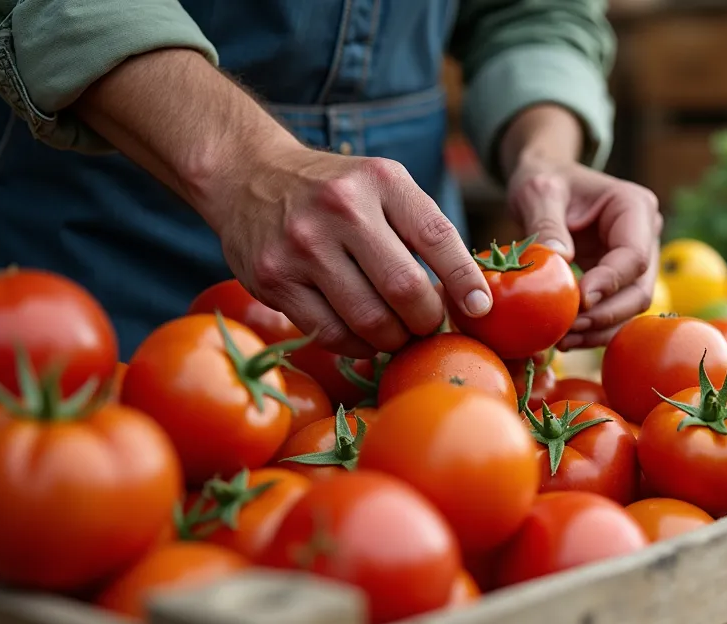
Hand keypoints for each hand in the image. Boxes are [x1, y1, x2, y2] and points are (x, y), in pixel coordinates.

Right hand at [196, 144, 491, 357]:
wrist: (247, 175)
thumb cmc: (337, 192)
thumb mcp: (384, 186)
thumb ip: (424, 229)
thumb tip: (472, 300)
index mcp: (381, 181)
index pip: (437, 238)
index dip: (465, 281)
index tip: (480, 309)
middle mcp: (341, 209)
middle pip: (405, 289)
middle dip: (427, 319)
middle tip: (428, 325)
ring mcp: (302, 245)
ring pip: (369, 319)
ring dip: (394, 339)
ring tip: (398, 334)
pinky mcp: (274, 279)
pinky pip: (330, 333)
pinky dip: (356, 345)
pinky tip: (363, 338)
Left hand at [507, 157, 660, 348]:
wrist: (548, 181)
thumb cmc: (545, 180)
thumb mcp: (538, 192)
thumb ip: (547, 222)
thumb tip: (559, 259)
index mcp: (634, 207)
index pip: (633, 256)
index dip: (610, 283)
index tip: (579, 300)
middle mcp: (646, 235)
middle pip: (640, 289)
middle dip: (606, 315)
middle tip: (568, 330)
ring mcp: (637, 260)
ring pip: (631, 307)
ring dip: (600, 329)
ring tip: (564, 340)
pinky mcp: (621, 279)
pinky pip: (615, 310)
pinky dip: (594, 328)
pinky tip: (567, 338)